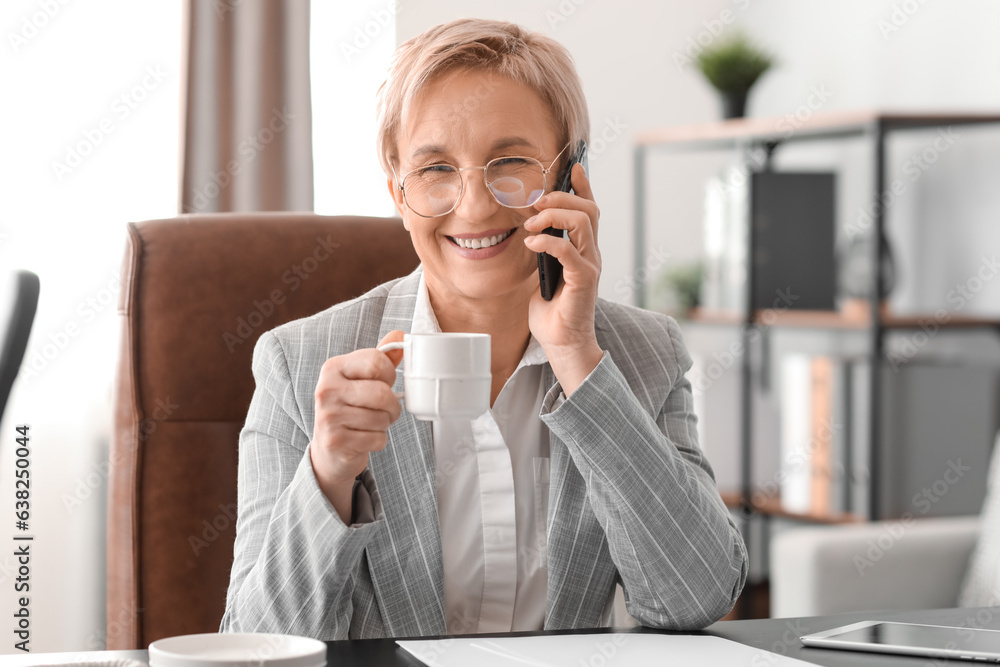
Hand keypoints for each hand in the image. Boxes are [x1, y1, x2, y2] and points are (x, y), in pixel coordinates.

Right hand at [310, 330, 403, 523]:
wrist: (330, 449)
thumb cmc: (351, 407)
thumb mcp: (363, 379)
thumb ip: (382, 358)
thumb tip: (401, 335)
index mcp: (333, 368)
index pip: (377, 361)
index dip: (390, 374)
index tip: (384, 382)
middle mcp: (326, 389)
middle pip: (382, 393)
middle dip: (392, 405)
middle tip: (385, 409)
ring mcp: (328, 416)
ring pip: (382, 418)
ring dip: (385, 424)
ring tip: (371, 423)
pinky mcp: (335, 441)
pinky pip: (377, 438)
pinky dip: (378, 440)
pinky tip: (364, 437)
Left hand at [522, 163, 603, 394]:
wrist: (563, 343)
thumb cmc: (553, 312)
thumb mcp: (545, 273)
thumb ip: (545, 252)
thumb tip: (531, 231)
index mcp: (585, 250)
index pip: (589, 210)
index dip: (584, 186)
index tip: (574, 167)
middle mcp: (592, 254)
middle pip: (588, 209)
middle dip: (562, 197)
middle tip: (536, 202)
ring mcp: (591, 266)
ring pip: (583, 223)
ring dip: (554, 215)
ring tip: (531, 225)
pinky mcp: (584, 281)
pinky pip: (569, 251)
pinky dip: (548, 242)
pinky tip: (531, 245)